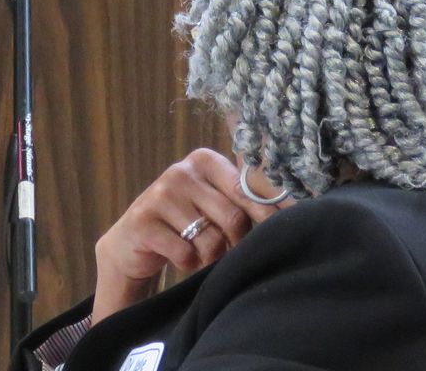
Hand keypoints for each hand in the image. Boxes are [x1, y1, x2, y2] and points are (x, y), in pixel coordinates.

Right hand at [91, 148, 277, 320]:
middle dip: (236, 244)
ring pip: (210, 241)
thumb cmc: (185, 222)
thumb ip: (242, 202)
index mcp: (204, 160)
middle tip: (229, 251)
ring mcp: (160, 195)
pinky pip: (185, 254)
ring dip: (211, 258)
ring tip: (202, 254)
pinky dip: (188, 264)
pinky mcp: (144, 221)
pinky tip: (180, 257)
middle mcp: (181, 171)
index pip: (246, 188)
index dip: (267, 214)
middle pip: (232, 218)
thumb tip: (290, 213)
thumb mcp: (212, 202)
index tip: (282, 230)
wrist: (134, 239)